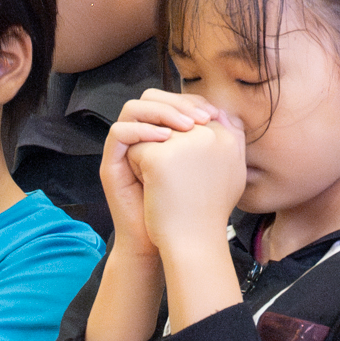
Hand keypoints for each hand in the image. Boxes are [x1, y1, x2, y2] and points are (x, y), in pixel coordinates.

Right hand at [101, 90, 227, 260]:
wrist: (172, 243)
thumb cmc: (192, 207)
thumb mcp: (209, 168)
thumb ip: (217, 143)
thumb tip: (228, 115)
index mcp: (162, 134)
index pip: (171, 100)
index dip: (192, 101)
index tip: (214, 114)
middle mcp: (141, 137)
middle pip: (150, 97)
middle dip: (178, 102)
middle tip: (201, 119)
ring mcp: (124, 149)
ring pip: (132, 109)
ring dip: (161, 112)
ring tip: (186, 128)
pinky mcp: (110, 164)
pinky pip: (118, 132)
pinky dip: (141, 130)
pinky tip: (165, 140)